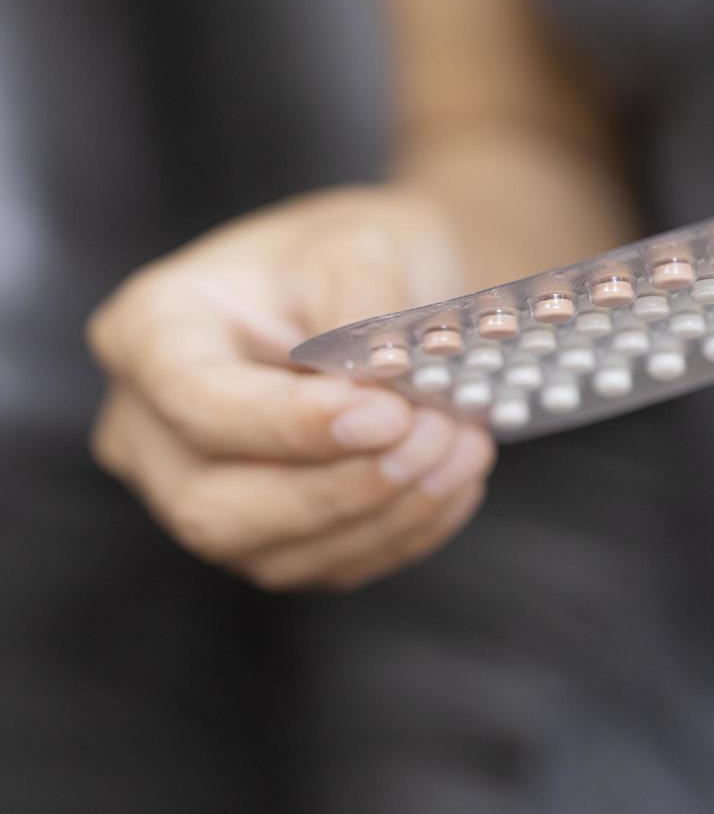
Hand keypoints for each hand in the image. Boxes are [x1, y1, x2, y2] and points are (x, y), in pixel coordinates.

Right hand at [88, 188, 493, 589]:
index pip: (196, 402)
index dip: (291, 424)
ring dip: (385, 514)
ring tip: (463, 449)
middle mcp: (151, 426)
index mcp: (153, 331)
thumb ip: (362, 314)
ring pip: (271, 554)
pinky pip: (325, 567)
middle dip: (341, 488)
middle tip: (436, 436)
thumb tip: (380, 384)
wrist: (391, 291)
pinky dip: (402, 533)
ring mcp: (199, 492)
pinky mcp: (264, 538)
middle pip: (215, 505)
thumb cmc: (356, 260)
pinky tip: (454, 482)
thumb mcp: (360, 247)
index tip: (386, 413)